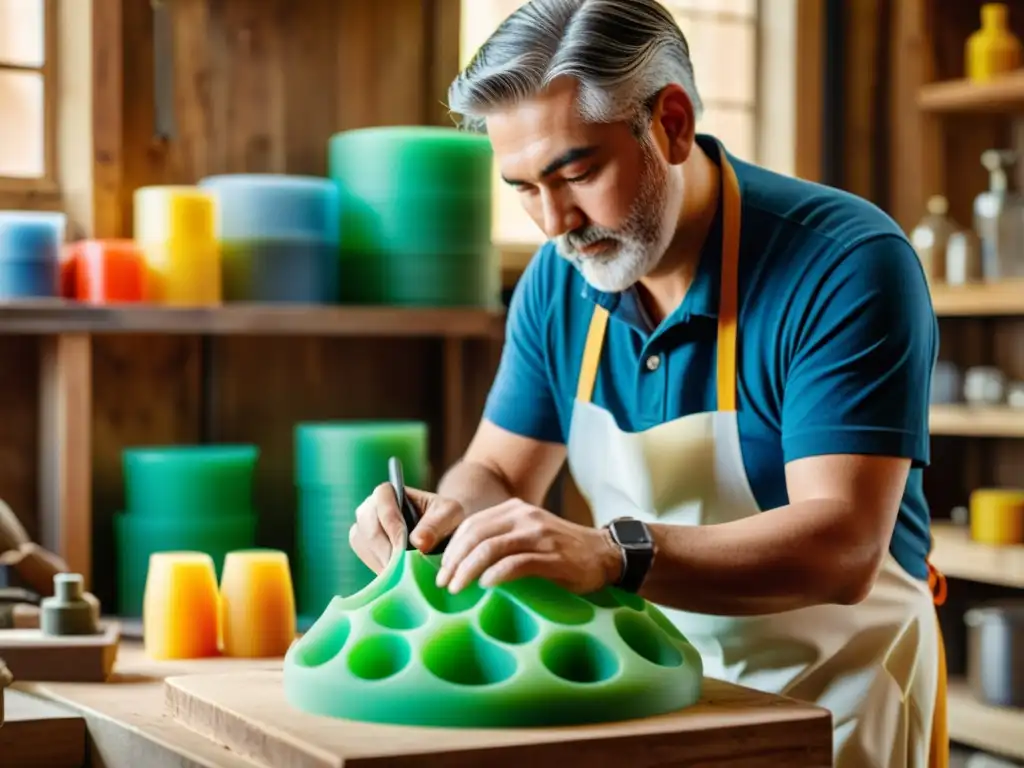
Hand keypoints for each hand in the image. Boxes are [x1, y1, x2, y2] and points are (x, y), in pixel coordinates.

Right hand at [349, 482, 468, 572]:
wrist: (443, 535)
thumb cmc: (446, 518)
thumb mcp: (450, 515)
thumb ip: (436, 524)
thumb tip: (417, 542)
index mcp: (390, 491)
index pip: (382, 500)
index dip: (391, 523)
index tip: (403, 545)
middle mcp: (371, 506)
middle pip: (367, 524)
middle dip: (384, 548)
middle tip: (400, 568)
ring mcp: (365, 527)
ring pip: (361, 541)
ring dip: (380, 559)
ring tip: (399, 574)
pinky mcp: (365, 546)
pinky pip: (363, 556)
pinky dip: (378, 566)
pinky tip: (395, 575)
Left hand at [435, 499, 622, 594]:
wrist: (604, 554)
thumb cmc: (561, 550)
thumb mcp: (529, 535)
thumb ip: (503, 540)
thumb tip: (461, 564)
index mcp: (515, 510)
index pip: (472, 524)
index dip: (452, 548)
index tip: (441, 571)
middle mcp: (525, 517)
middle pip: (476, 535)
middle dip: (454, 561)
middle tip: (444, 583)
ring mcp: (540, 536)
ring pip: (491, 549)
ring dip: (468, 570)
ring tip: (457, 588)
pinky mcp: (554, 557)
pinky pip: (517, 564)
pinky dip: (496, 575)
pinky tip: (485, 586)